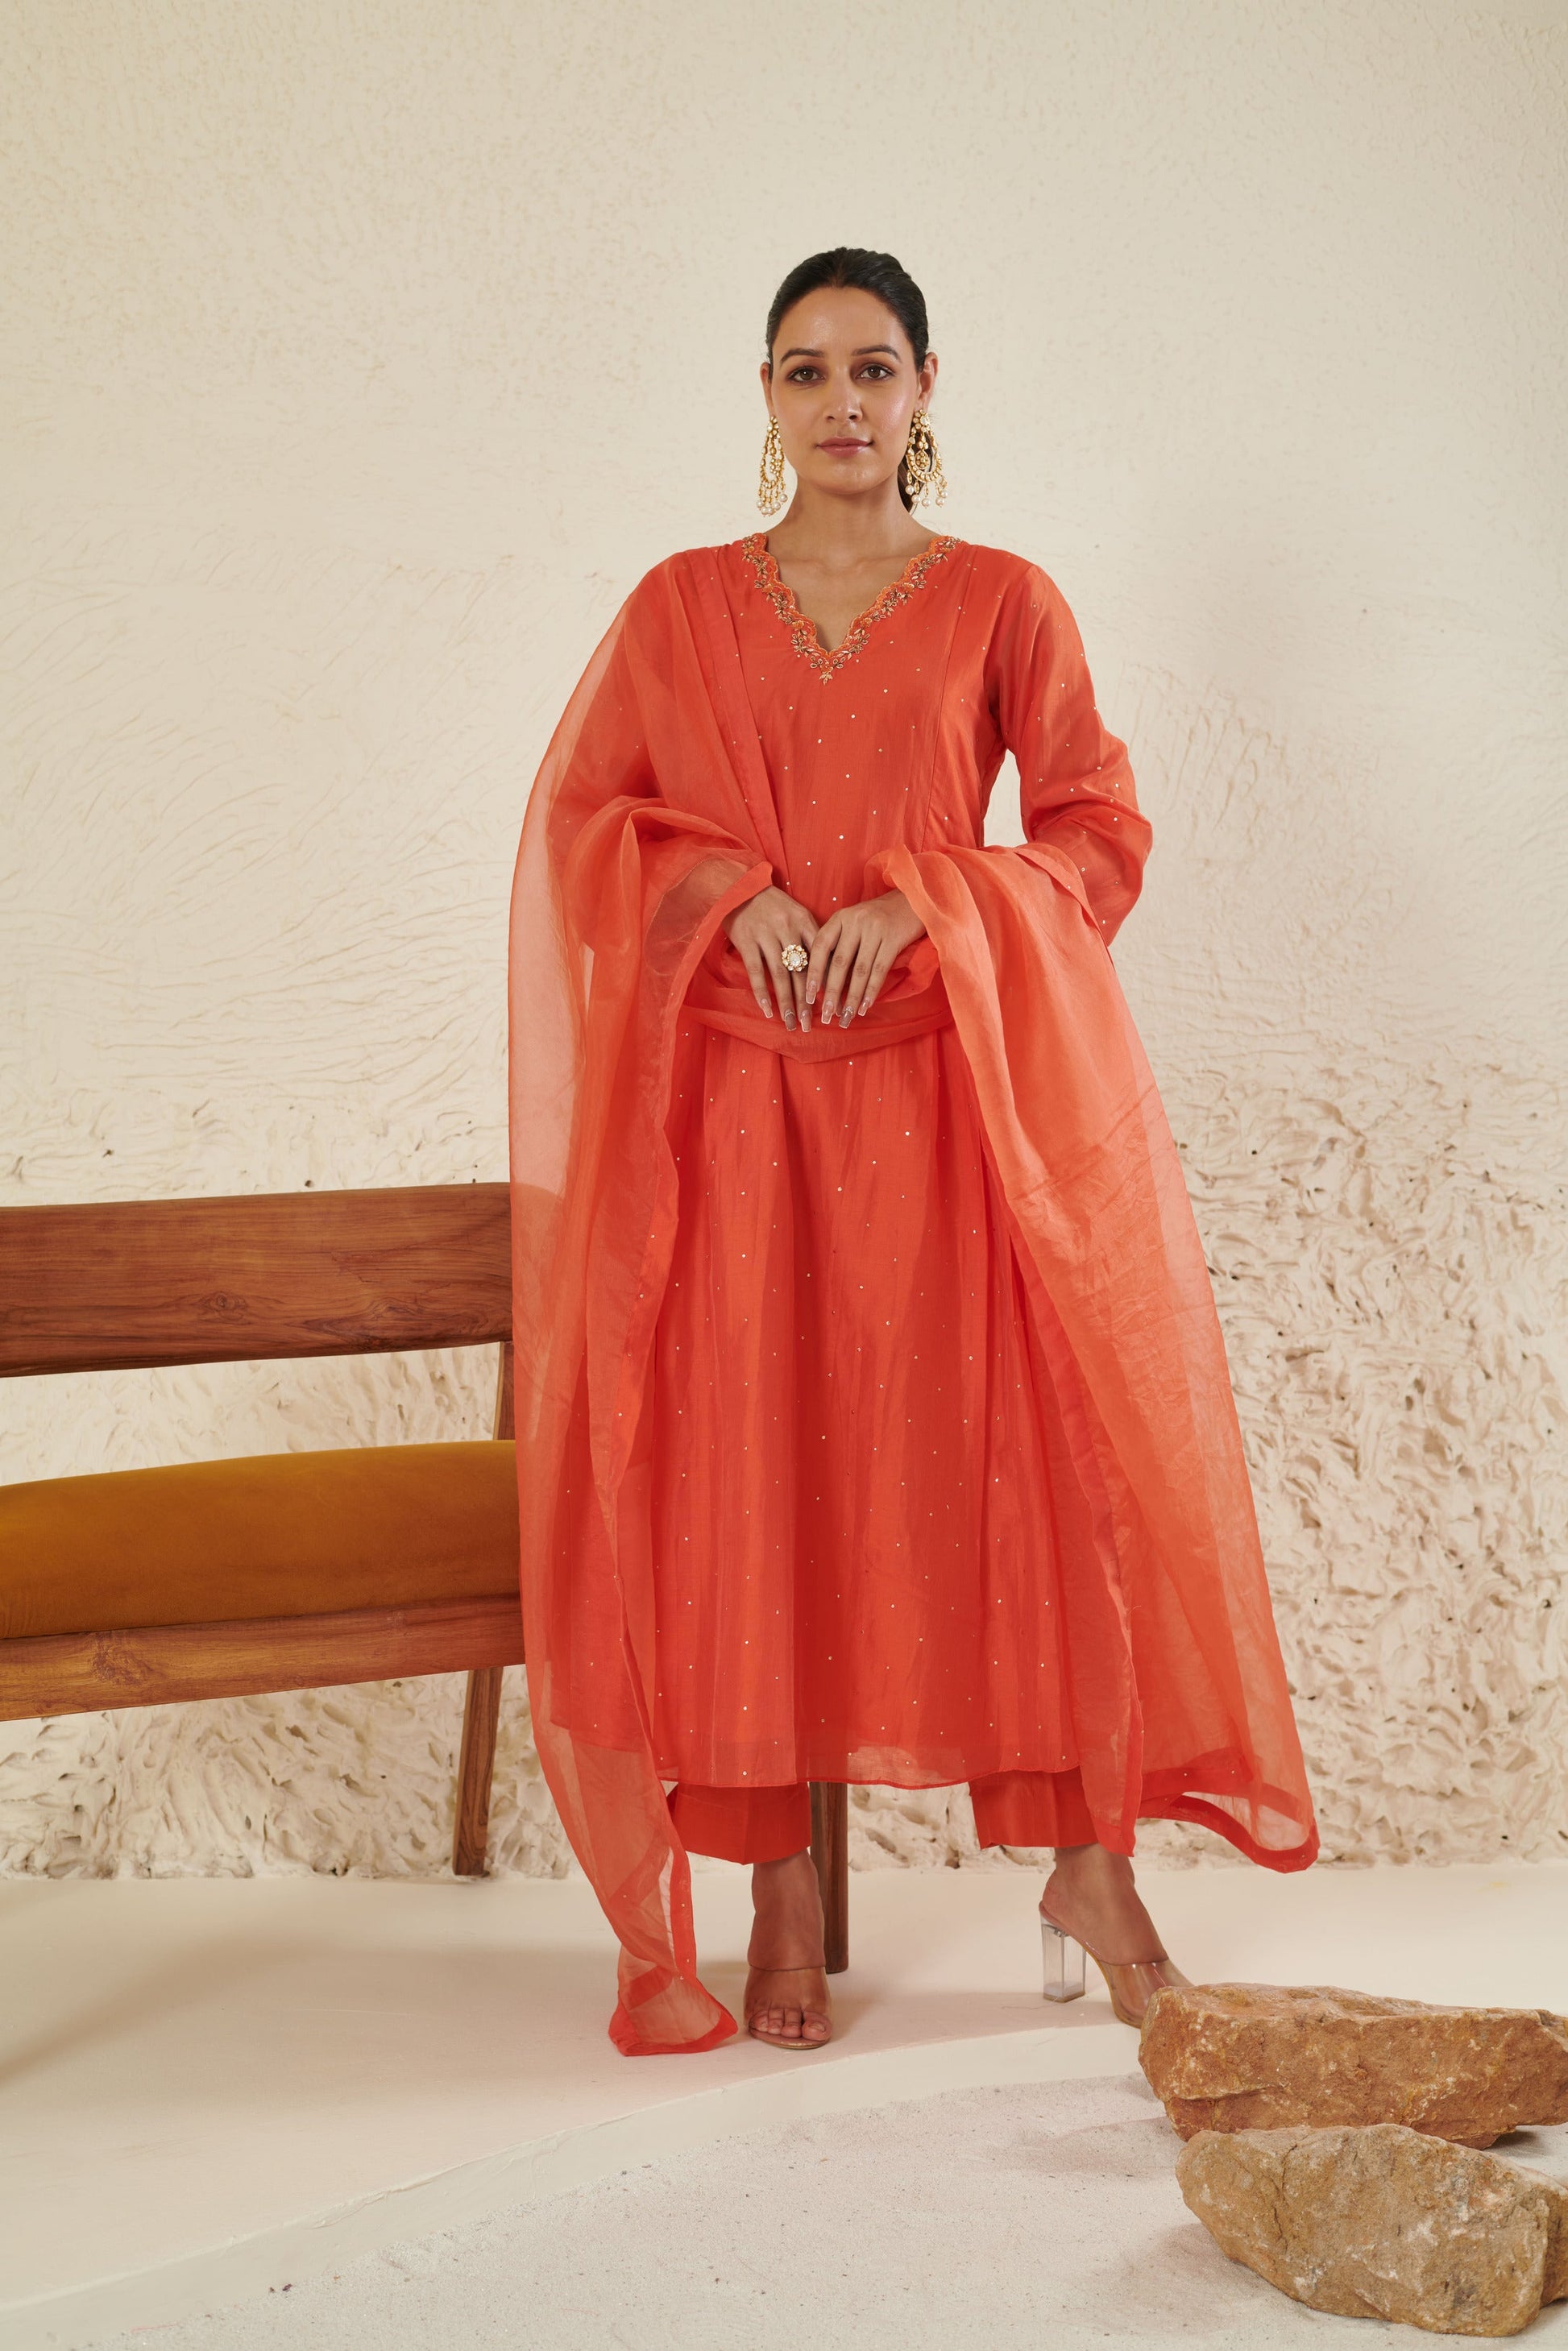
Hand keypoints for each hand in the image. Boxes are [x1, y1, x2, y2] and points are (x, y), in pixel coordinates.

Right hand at [723, 884, 819, 1030]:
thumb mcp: (796, 912)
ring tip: (791, 1023)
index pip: (820, 956)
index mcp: (804, 920)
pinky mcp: (746, 940)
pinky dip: (762, 992)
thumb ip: (809, 935)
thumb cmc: (771, 903)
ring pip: (780, 975)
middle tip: (810, 1024)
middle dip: (807, 1002)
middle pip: (802, 971)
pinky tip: (767, 1010)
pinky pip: (756, 971)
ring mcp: (766, 935)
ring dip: (786, 1003)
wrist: (739, 886)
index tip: (830, 1004)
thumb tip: (826, 968)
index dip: (826, 982)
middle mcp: (787, 928)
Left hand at [807, 888, 926, 1028]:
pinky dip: (871, 991)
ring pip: (859, 970)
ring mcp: (875, 929)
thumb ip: (840, 943)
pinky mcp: (893, 938)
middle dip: (831, 992)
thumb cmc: (879, 917)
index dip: (813, 972)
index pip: (820, 946)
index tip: (808, 995)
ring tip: (846, 1017)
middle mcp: (855, 921)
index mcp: (841, 917)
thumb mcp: (854, 922)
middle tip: (825, 1015)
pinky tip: (865, 1007)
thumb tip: (823, 980)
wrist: (912, 902)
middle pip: (839, 962)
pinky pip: (879, 970)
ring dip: (852, 998)